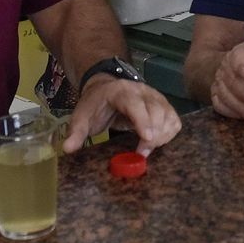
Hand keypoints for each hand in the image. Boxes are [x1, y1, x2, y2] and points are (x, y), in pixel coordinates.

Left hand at [64, 75, 181, 155]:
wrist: (106, 89)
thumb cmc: (95, 105)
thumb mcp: (81, 116)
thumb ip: (76, 132)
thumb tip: (68, 149)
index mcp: (122, 91)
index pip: (136, 104)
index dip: (143, 120)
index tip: (146, 139)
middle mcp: (143, 91)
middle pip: (157, 111)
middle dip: (153, 135)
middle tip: (142, 153)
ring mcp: (156, 97)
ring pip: (169, 115)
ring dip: (163, 135)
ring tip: (148, 149)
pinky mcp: (165, 106)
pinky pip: (175, 120)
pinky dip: (170, 133)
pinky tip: (158, 143)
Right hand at [208, 41, 243, 123]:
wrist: (235, 68)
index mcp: (242, 52)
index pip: (237, 56)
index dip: (240, 64)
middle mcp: (226, 65)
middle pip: (232, 80)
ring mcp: (219, 81)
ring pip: (225, 94)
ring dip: (241, 107)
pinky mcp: (216, 94)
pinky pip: (219, 104)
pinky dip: (231, 112)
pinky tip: (243, 117)